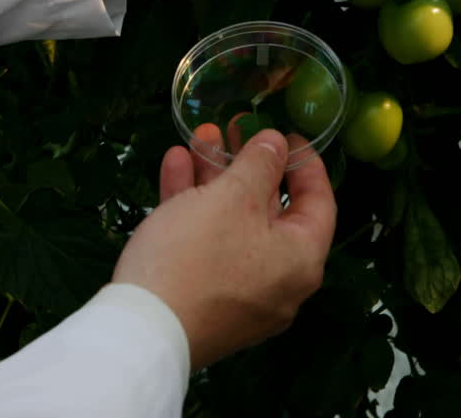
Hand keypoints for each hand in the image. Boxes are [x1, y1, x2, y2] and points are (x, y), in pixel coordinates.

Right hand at [111, 126, 336, 369]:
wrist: (141, 332)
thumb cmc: (197, 256)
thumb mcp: (232, 197)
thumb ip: (259, 163)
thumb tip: (277, 144)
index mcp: (300, 259)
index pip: (318, 203)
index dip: (304, 163)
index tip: (288, 135)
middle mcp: (278, 281)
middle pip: (268, 210)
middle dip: (246, 163)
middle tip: (232, 127)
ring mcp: (238, 293)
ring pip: (232, 222)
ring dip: (215, 177)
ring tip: (198, 136)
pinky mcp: (202, 298)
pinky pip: (207, 243)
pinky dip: (193, 205)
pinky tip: (175, 166)